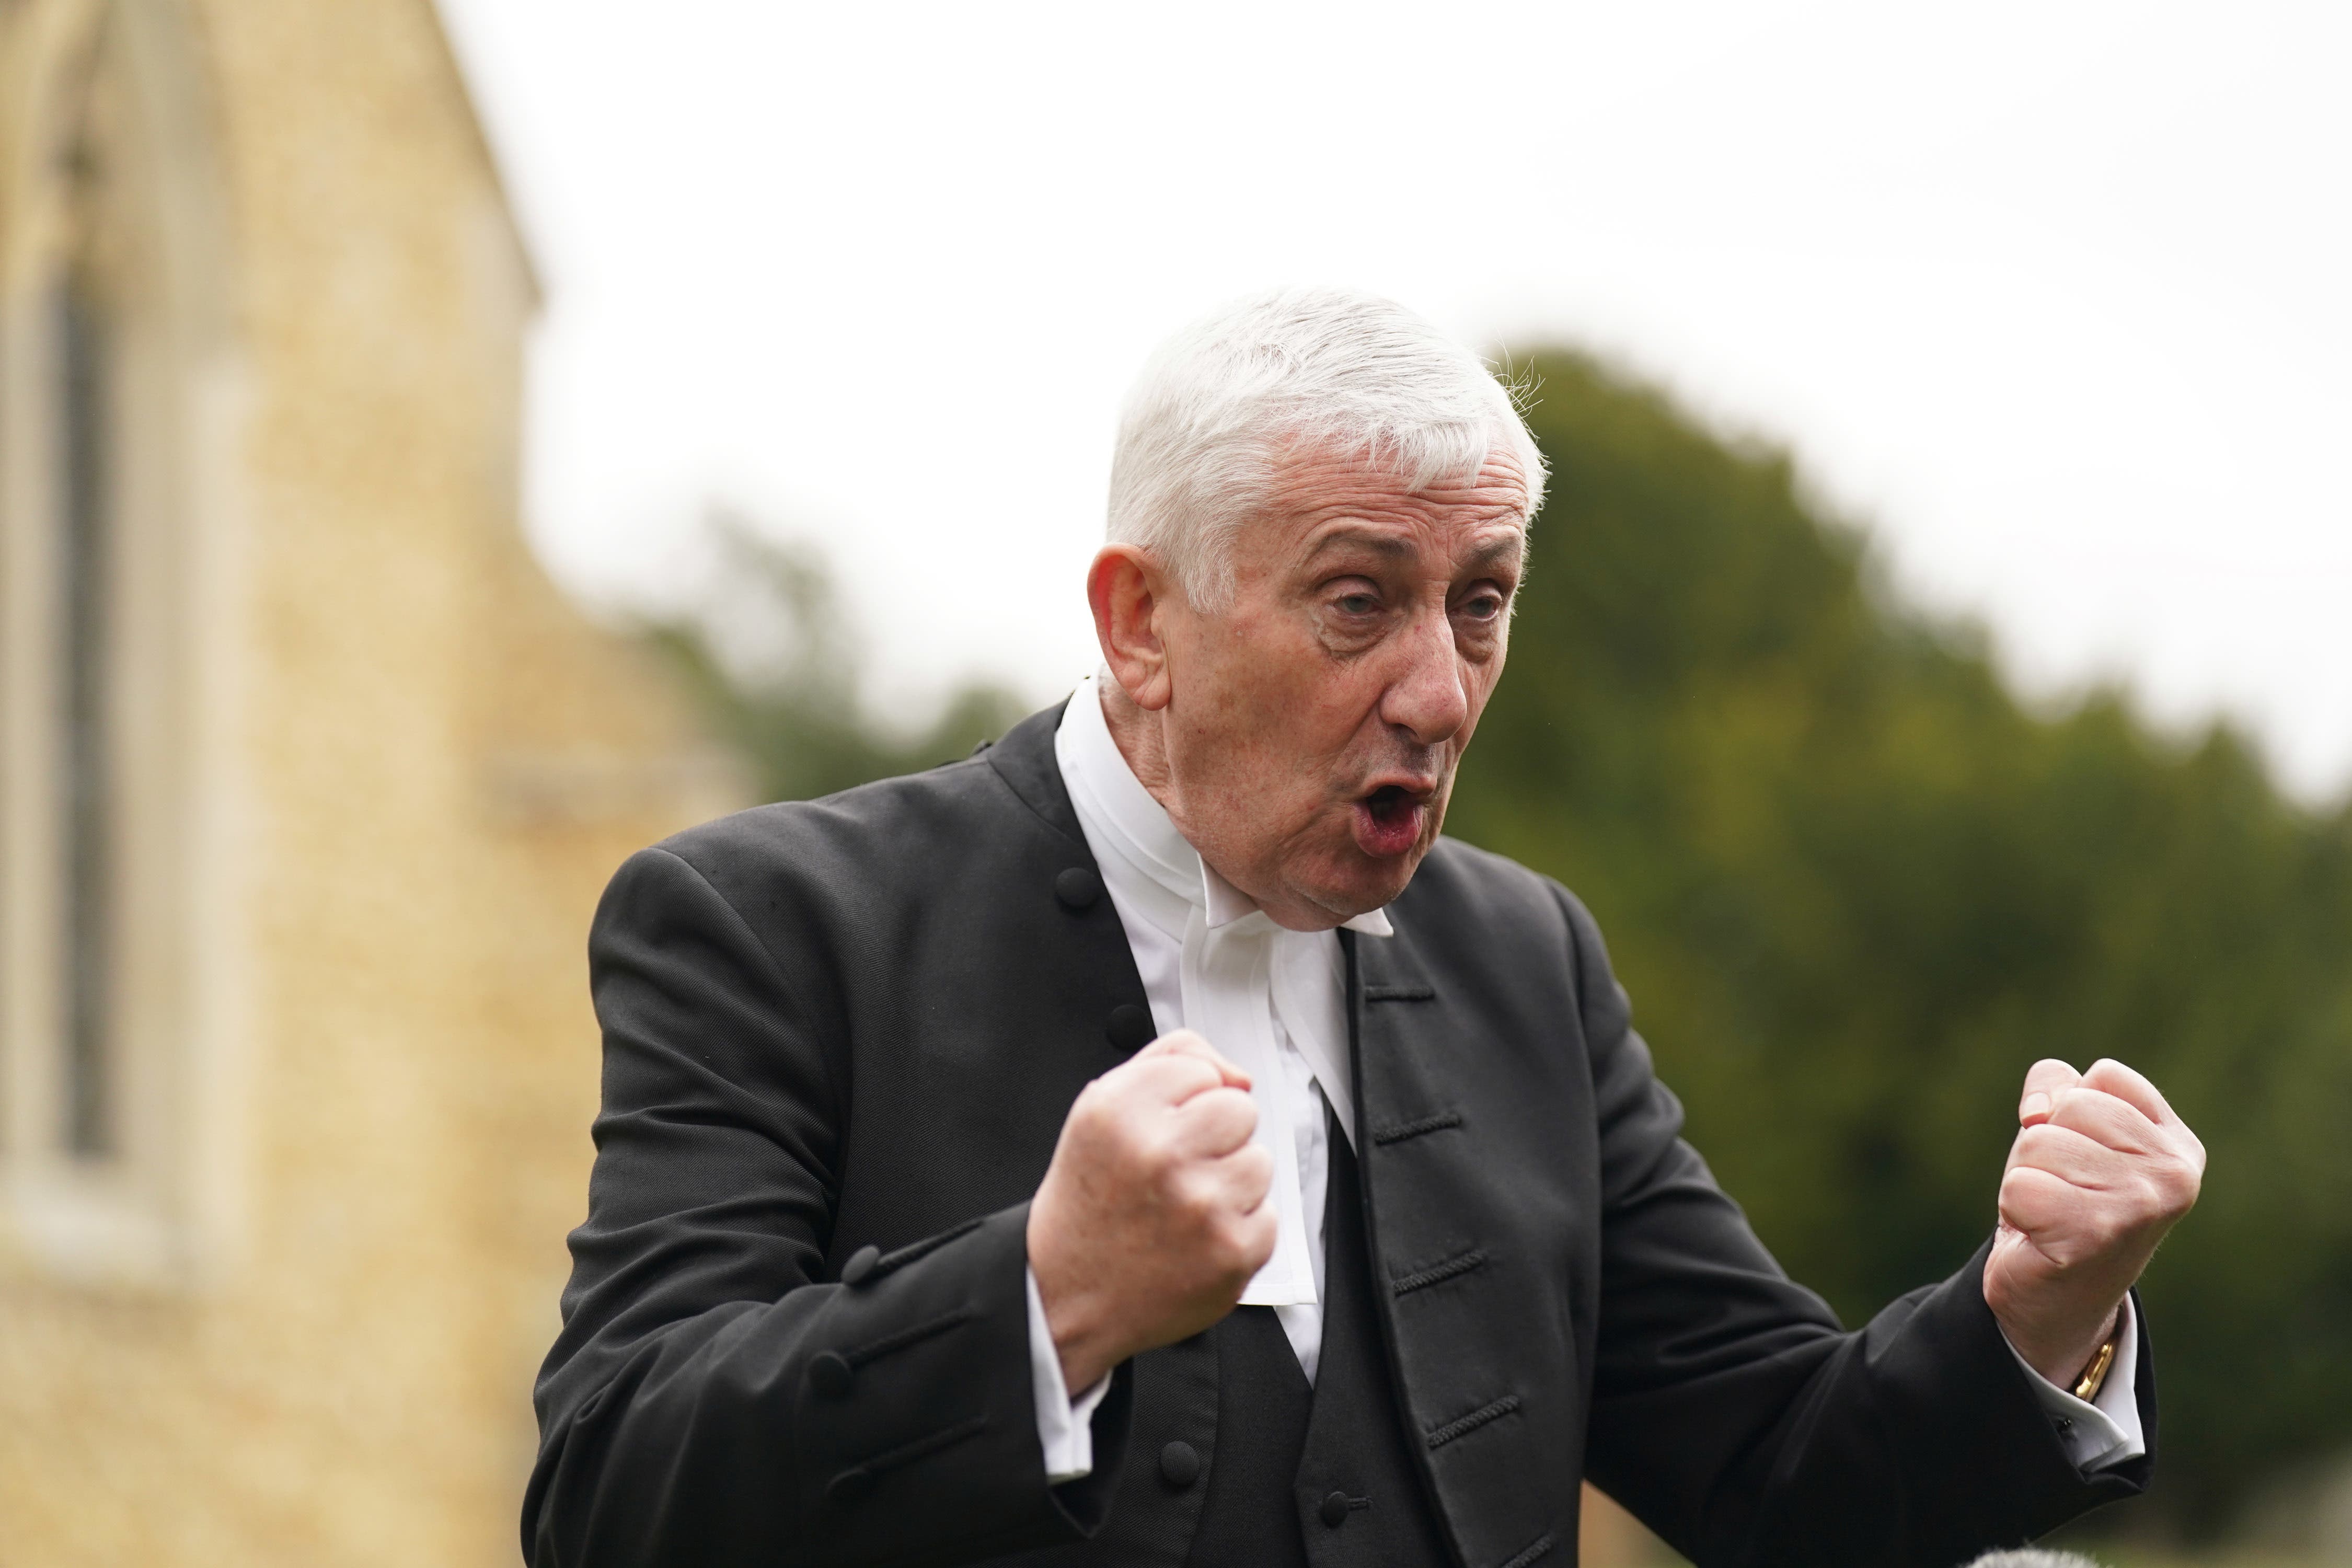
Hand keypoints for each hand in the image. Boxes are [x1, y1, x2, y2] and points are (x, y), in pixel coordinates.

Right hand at [1027, 1030, 1276, 1392]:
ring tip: (1183, 1208)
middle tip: (1173, 1173)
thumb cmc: (1091, 1202)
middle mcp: (1159, 1153)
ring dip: (1229, 1183)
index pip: (1200, 1069)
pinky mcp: (1232, 1251)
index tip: (1153, 1133)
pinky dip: (1237, 1230)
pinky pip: (1267, 1216)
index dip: (1180, 1103)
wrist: (1066, 1296)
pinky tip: (1194, 1241)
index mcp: (1119, 1112)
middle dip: (1213, 1137)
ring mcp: (1201, 1205)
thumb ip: (1170, 1062)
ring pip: (1259, 1161)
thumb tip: (1238, 1076)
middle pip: (1239, 1109)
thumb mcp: (1103, 1110)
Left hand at [1985, 1057, 2203, 1387]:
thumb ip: (2054, 1086)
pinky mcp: (2095, 1234)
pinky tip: (2042, 1236)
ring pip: (2039, 1142)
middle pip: (2070, 1106)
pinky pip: (2019, 1186)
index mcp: (2179, 1145)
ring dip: (2028, 1177)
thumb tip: (2038, 1114)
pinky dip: (2015, 1209)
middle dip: (2045, 1145)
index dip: (2068, 1108)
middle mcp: (2175, 1175)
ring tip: (2053, 1212)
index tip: (2082, 1156)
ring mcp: (2140, 1205)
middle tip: (2062, 1191)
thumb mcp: (2063, 1128)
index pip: (2105, 1075)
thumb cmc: (2062, 1198)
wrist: (2054, 1296)